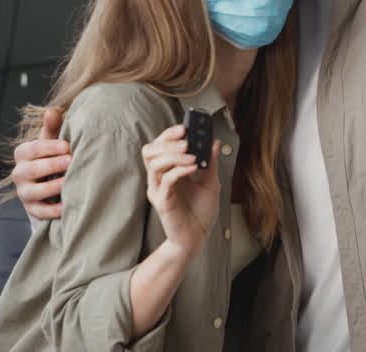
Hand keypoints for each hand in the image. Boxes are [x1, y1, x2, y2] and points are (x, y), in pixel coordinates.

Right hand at [12, 106, 69, 219]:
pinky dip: (53, 210)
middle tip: (71, 161)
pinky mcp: (32, 209)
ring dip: (52, 187)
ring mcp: (24, 193)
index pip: (32, 149)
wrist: (50, 183)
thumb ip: (52, 127)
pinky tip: (67, 204)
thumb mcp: (51, 141)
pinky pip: (41, 212)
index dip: (49, 147)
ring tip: (68, 181)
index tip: (67, 146)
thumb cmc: (52, 157)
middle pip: (32, 170)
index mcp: (22, 154)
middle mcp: (19, 173)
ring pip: (34, 191)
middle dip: (52, 165)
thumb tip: (52, 111)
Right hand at [142, 125, 221, 260]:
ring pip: (154, 163)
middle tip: (186, 140)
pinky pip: (165, 180)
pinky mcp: (161, 202)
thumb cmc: (201, 212)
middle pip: (150, 151)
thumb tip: (215, 141)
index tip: (184, 128)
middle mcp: (159, 178)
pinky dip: (179, 170)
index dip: (168, 135)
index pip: (160, 146)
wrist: (198, 238)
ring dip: (173, 155)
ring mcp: (158, 189)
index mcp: (169, 170)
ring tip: (192, 156)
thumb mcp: (211, 183)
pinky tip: (193, 168)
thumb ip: (210, 163)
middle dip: (166, 141)